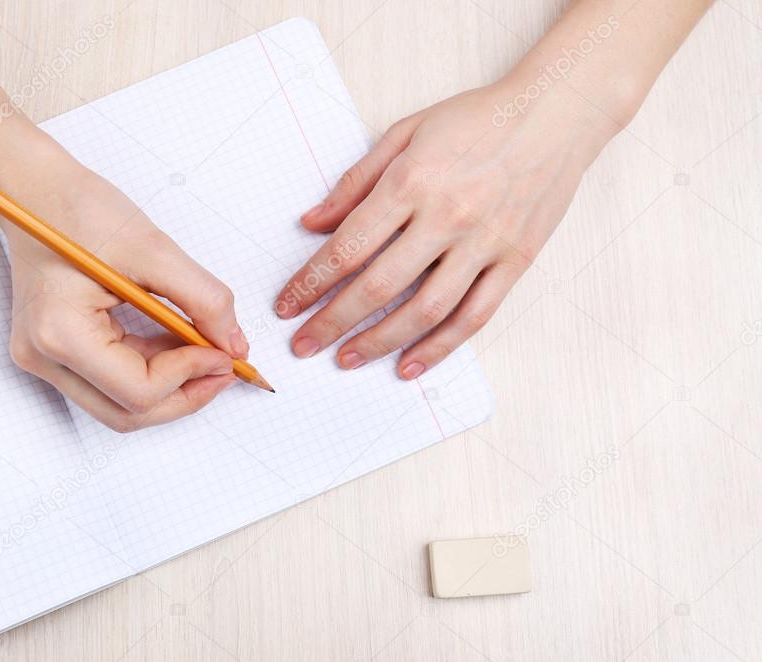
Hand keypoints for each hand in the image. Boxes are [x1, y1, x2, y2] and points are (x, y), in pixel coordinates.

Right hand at [0, 141, 247, 431]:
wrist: (32, 188)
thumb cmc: (79, 208)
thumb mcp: (154, 249)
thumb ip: (204, 301)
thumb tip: (235, 347)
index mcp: (59, 333)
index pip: (138, 392)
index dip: (190, 377)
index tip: (224, 352)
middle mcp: (42, 357)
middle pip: (126, 414)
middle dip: (184, 395)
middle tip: (225, 367)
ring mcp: (42, 359)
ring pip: (119, 405)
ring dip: (169, 387)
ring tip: (204, 352)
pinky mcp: (52, 351)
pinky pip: (109, 382)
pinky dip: (150, 371)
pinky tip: (176, 344)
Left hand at [275, 79, 617, 378]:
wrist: (557, 113)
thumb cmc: (476, 119)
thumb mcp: (405, 132)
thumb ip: (356, 182)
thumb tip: (311, 223)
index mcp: (412, 182)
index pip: (347, 246)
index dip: (310, 282)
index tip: (286, 306)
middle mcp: (446, 217)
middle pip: (378, 286)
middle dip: (333, 321)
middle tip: (303, 345)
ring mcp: (485, 243)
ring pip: (425, 310)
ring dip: (380, 342)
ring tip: (347, 359)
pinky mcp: (516, 261)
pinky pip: (474, 316)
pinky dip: (440, 347)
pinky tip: (409, 365)